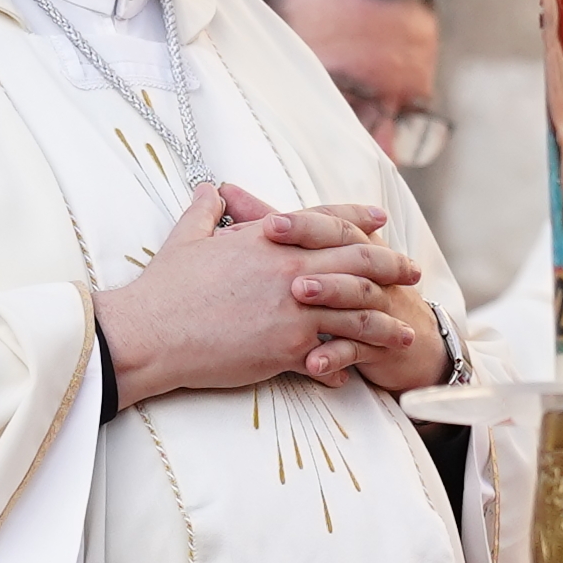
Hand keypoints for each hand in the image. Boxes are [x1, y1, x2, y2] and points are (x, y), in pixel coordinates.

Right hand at [96, 185, 439, 401]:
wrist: (150, 332)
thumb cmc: (164, 286)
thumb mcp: (186, 237)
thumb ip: (204, 210)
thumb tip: (207, 189)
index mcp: (269, 238)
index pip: (326, 220)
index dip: (358, 219)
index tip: (380, 222)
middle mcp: (290, 269)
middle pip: (359, 263)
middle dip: (392, 267)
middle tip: (412, 274)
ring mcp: (294, 309)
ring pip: (358, 312)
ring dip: (386, 323)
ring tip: (407, 332)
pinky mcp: (288, 348)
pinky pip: (331, 356)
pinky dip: (346, 365)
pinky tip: (355, 373)